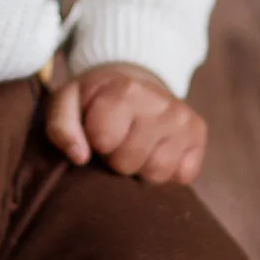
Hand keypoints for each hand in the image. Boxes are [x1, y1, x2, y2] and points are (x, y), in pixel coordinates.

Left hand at [45, 62, 206, 183]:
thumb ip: (61, 127)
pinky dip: (166, 172)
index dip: (95, 143)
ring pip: (158, 173)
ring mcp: (183, 119)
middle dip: (116, 159)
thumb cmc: (94, 100)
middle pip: (129, 162)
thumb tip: (79, 157)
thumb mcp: (66, 102)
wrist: (134, 83)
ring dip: (141, 169)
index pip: (104, 140)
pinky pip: (183, 175)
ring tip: (134, 149)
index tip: (96, 134)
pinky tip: (155, 152)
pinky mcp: (199, 134)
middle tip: (116, 143)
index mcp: (123, 91)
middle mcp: (159, 103)